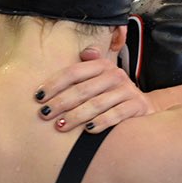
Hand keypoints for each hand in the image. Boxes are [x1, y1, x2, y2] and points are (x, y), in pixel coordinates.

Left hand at [35, 48, 156, 132]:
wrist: (143, 107)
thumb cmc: (112, 94)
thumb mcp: (100, 77)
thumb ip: (88, 66)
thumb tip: (86, 52)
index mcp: (102, 65)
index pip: (74, 72)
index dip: (54, 84)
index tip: (38, 97)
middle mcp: (115, 75)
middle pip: (82, 89)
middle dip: (61, 102)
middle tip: (44, 114)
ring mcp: (127, 90)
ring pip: (97, 103)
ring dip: (76, 116)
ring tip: (61, 125)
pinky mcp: (137, 106)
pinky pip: (116, 115)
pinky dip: (102, 122)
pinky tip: (88, 130)